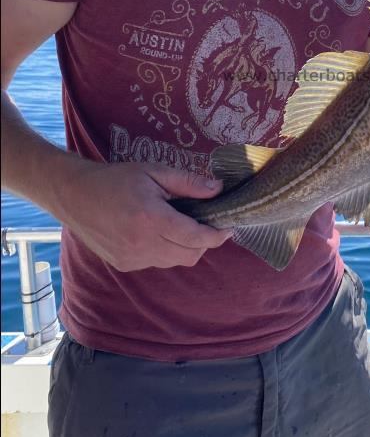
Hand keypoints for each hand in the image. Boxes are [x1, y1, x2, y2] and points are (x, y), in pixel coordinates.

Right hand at [53, 161, 229, 271]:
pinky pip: (156, 262)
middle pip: (190, 255)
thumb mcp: (154, 172)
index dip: (217, 236)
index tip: (228, 227)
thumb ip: (188, 183)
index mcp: (152, 219)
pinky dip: (165, 251)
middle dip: (204, 242)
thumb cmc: (116, 179)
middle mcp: (142, 244)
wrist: (74, 195)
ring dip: (185, 248)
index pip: (196, 237)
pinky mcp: (124, 264)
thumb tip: (218, 190)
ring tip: (180, 226)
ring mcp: (132, 258)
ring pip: (174, 261)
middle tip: (206, 224)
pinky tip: (158, 232)